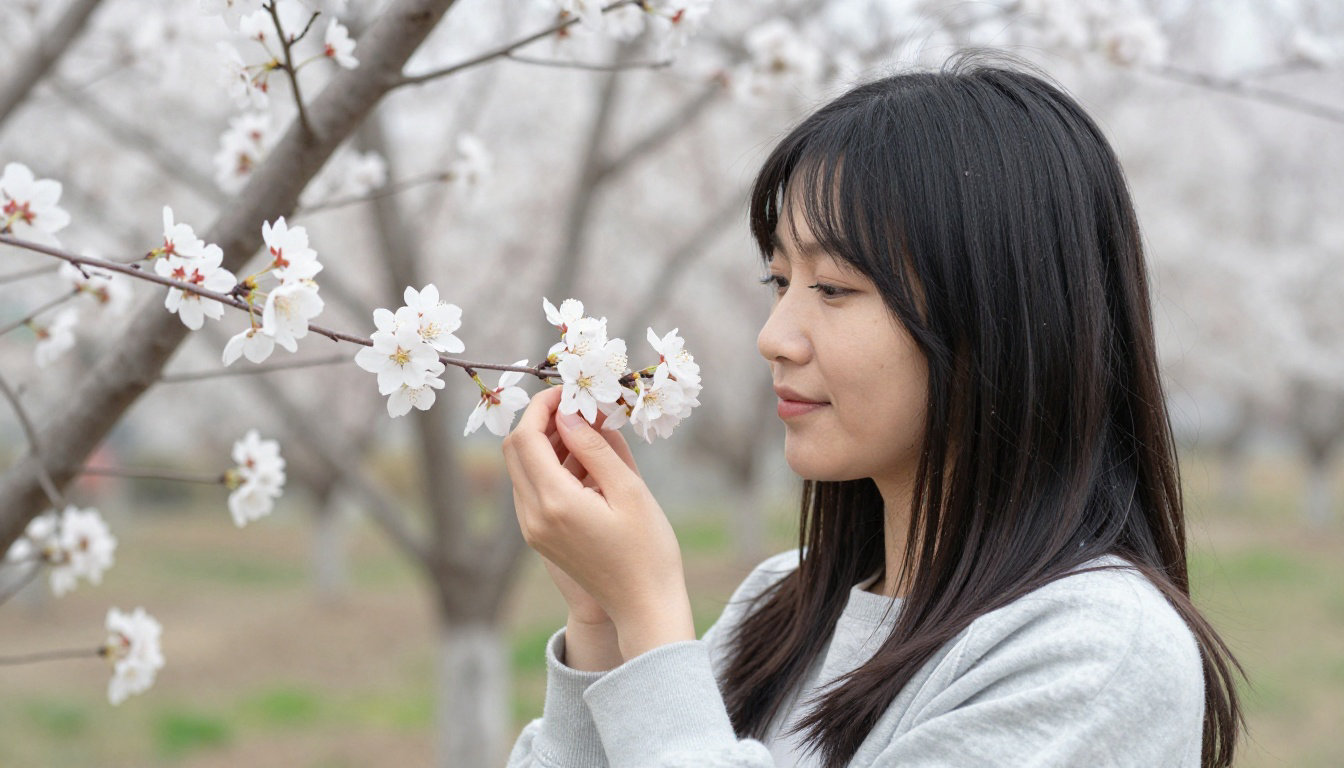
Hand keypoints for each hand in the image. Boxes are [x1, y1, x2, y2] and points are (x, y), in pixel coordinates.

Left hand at [535, 402, 637, 626]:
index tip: (570, 391)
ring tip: (591, 431)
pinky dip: (551, 465)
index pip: (526, 437)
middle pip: (514, 449)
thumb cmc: (648, 548)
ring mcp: (532, 529)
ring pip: (521, 467)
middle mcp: (532, 517)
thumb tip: (569, 414)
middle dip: (541, 420)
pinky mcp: (539, 536)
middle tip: (580, 407)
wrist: (644, 606)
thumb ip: (595, 448)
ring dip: (547, 442)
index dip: (543, 405)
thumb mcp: (628, 490)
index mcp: (554, 503)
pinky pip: (532, 488)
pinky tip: (586, 462)